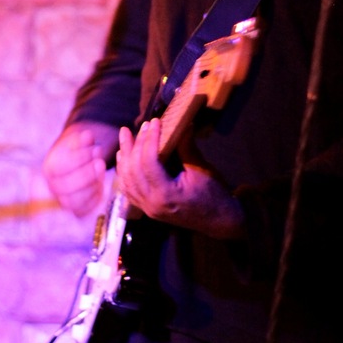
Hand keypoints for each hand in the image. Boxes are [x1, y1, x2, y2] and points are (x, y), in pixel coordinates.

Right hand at [43, 122, 118, 215]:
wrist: (79, 163)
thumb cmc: (79, 151)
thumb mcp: (79, 141)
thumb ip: (82, 140)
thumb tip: (88, 136)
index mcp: (50, 168)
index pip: (60, 167)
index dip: (79, 159)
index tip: (96, 148)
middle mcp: (53, 186)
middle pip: (65, 188)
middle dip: (86, 175)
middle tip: (100, 163)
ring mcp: (63, 199)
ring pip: (74, 202)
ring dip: (91, 187)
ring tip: (101, 172)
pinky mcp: (76, 209)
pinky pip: (84, 210)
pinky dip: (94, 198)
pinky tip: (100, 184)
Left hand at [116, 119, 244, 239]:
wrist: (219, 221)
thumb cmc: (213, 195)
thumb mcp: (201, 170)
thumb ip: (186, 147)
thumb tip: (183, 123)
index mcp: (166, 194)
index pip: (149, 162)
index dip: (150, 139)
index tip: (155, 122)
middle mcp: (151, 203)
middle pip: (134, 170)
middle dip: (135, 145)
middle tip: (141, 126)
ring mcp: (147, 208)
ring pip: (126, 180)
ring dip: (125, 157)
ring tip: (126, 137)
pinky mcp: (147, 209)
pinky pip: (128, 190)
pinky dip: (125, 173)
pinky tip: (124, 159)